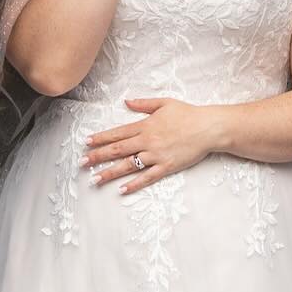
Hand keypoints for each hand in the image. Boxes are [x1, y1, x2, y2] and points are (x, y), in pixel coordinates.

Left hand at [82, 98, 216, 193]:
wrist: (208, 128)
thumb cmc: (188, 114)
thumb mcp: (164, 103)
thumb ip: (143, 104)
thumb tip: (127, 102)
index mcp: (145, 125)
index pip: (117, 133)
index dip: (101, 138)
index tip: (87, 142)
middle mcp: (147, 141)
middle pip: (118, 150)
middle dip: (98, 156)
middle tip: (82, 163)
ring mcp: (156, 155)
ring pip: (129, 165)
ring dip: (110, 172)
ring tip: (96, 179)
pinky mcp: (167, 166)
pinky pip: (148, 177)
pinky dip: (135, 184)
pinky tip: (122, 189)